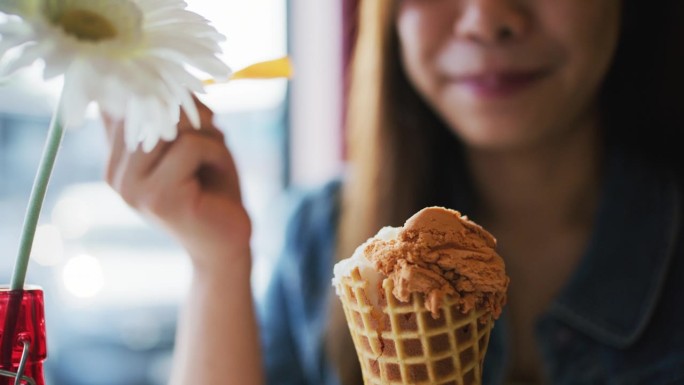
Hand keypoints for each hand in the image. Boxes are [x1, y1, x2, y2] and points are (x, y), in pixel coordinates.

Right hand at [103, 97, 251, 272]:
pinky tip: (220, 169)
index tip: (187, 98)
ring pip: (170, 125)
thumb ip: (173, 114)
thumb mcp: (193, 141)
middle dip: (189, 111)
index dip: (158, 90)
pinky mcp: (158, 198)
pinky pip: (190, 146)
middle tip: (212, 131)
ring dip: (205, 131)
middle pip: (146, 108)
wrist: (227, 243)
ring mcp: (132, 187)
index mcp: (117, 158)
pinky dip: (215, 150)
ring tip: (216, 153)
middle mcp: (115, 173)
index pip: (123, 103)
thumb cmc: (213, 188)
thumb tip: (161, 76)